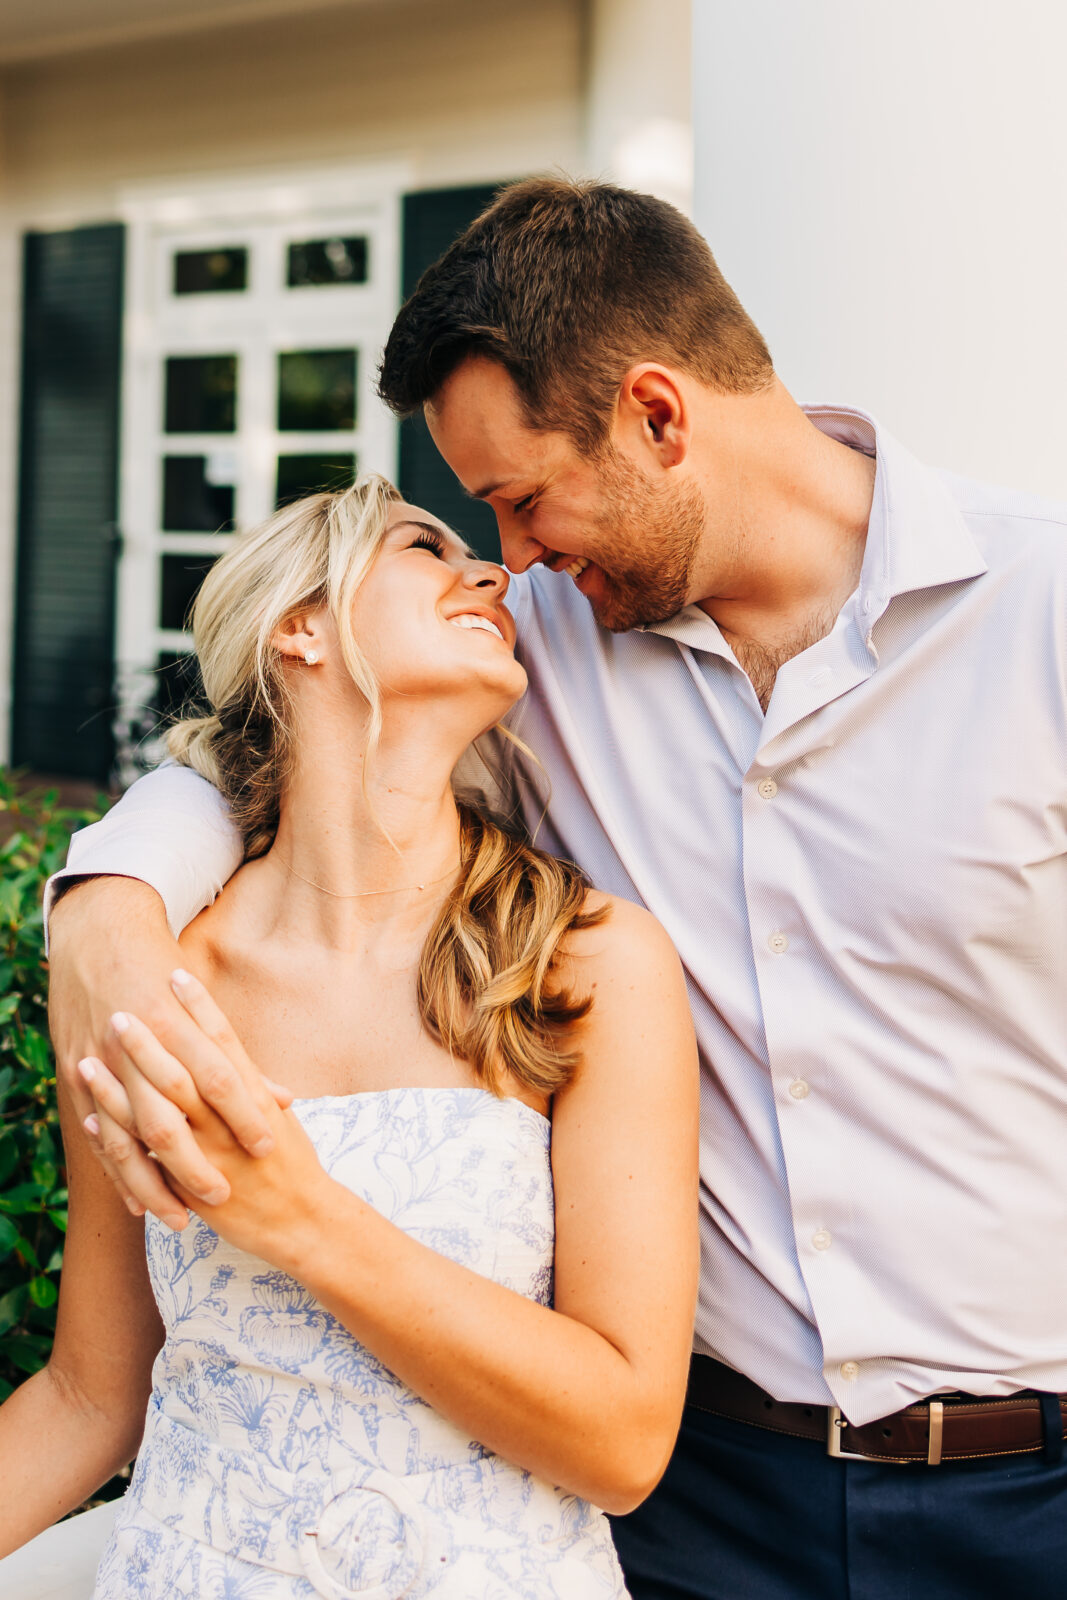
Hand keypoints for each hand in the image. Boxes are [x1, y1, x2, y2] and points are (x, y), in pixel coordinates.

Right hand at [49, 878, 290, 1228]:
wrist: (101, 932)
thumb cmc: (162, 970)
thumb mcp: (204, 1009)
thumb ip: (239, 1059)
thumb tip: (284, 1100)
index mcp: (179, 1023)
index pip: (220, 1076)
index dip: (244, 1114)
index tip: (268, 1147)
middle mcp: (141, 1045)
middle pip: (172, 1118)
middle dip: (197, 1163)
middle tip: (227, 1197)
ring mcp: (105, 1061)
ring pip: (131, 1138)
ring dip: (155, 1183)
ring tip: (180, 1220)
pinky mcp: (78, 1072)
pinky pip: (99, 1133)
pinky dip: (118, 1169)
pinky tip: (137, 1203)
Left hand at [79, 972, 328, 1267]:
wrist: (304, 1219)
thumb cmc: (295, 1165)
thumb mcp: (278, 1118)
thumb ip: (253, 1088)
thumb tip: (235, 1057)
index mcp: (255, 1095)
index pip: (223, 1040)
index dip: (199, 1007)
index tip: (174, 976)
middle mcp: (229, 1120)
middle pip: (183, 1070)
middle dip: (148, 1041)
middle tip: (118, 1010)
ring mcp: (208, 1153)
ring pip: (157, 1113)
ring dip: (120, 1087)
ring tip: (89, 1060)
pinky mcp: (192, 1185)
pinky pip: (148, 1159)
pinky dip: (118, 1138)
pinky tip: (92, 1118)